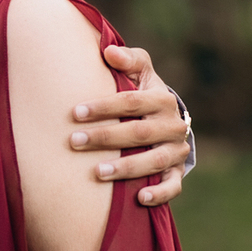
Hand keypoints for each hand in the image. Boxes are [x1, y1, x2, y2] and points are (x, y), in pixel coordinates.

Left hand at [69, 45, 190, 206]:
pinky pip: (172, 186)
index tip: (75, 112)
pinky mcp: (176, 171)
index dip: (103, 107)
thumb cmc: (143, 93)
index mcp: (162, 99)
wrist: (166, 122)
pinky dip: (159, 193)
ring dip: (125, 168)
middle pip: (138, 133)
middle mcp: (173, 125)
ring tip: (97, 172)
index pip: (131, 101)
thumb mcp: (140, 72)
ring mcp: (176, 150)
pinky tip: (139, 198)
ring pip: (153, 161)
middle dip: (105, 137)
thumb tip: (108, 51)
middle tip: (74, 141)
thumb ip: (128, 60)